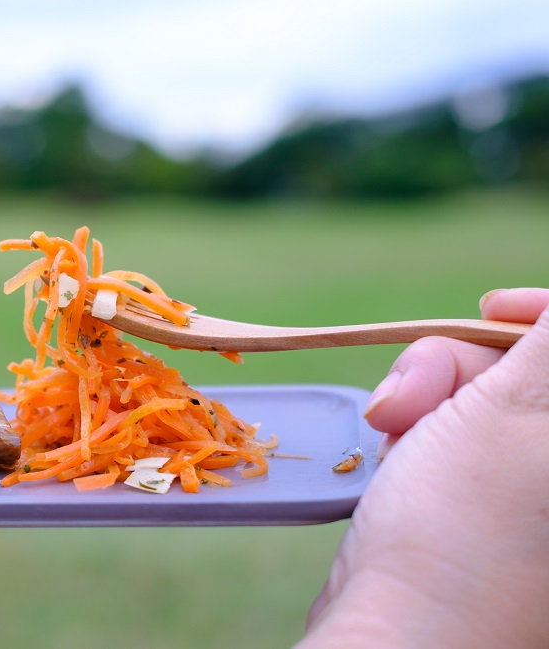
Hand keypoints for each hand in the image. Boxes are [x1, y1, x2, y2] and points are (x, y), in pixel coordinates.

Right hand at [300, 287, 548, 646]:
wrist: (399, 634)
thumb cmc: (463, 529)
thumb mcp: (519, 408)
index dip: (537, 313)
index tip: (489, 308)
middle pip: (525, 370)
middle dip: (457, 366)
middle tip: (408, 399)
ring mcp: (531, 496)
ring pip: (481, 400)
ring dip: (425, 400)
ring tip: (391, 435)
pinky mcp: (489, 512)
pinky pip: (456, 441)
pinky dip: (421, 435)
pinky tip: (397, 460)